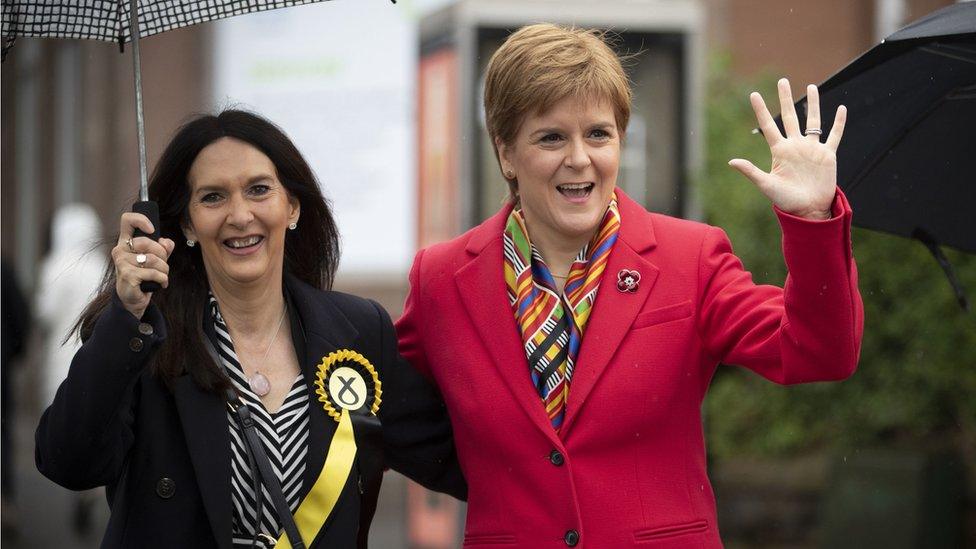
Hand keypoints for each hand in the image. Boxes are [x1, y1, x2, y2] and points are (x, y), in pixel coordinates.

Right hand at [111, 213, 175, 318]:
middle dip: (163, 254)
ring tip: (162, 275)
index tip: (152, 229)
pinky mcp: (128, 275)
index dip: (141, 220)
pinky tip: (161, 283)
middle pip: (148, 242)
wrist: (133, 298)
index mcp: (126, 242)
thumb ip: (163, 248)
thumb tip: (167, 242)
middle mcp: (120, 250)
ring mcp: (122, 262)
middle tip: (164, 264)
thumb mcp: (156, 259)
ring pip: (153, 259)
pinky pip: (154, 273)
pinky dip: (163, 279)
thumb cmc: (143, 276)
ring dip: (165, 269)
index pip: (127, 220)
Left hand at [729, 78, 846, 219]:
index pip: (768, 126)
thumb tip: (731, 162)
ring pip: (812, 121)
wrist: (809, 210)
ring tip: (812, 86)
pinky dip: (838, 123)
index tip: (753, 94)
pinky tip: (841, 109)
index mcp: (780, 151)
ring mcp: (812, 149)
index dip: (761, 110)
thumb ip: (751, 171)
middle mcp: (795, 146)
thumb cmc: (786, 201)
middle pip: (790, 116)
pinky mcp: (827, 156)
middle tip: (782, 80)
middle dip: (785, 99)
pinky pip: (834, 136)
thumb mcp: (767, 185)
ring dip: (812, 104)